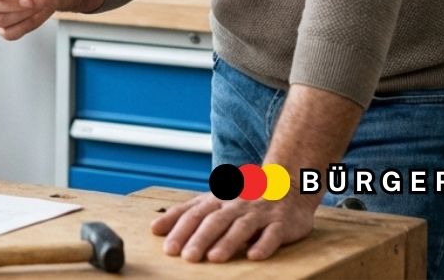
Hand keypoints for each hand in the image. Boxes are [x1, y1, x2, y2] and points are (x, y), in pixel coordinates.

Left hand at [150, 192, 316, 262]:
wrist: (287, 185)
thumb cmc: (244, 200)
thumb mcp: (213, 201)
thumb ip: (186, 213)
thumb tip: (156, 228)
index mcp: (218, 200)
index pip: (195, 214)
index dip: (181, 230)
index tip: (167, 247)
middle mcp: (237, 205)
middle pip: (216, 220)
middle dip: (200, 238)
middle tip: (186, 256)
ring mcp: (259, 213)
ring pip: (242, 227)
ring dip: (228, 242)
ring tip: (214, 257)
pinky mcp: (281, 223)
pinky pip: (272, 234)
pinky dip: (263, 244)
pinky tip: (254, 255)